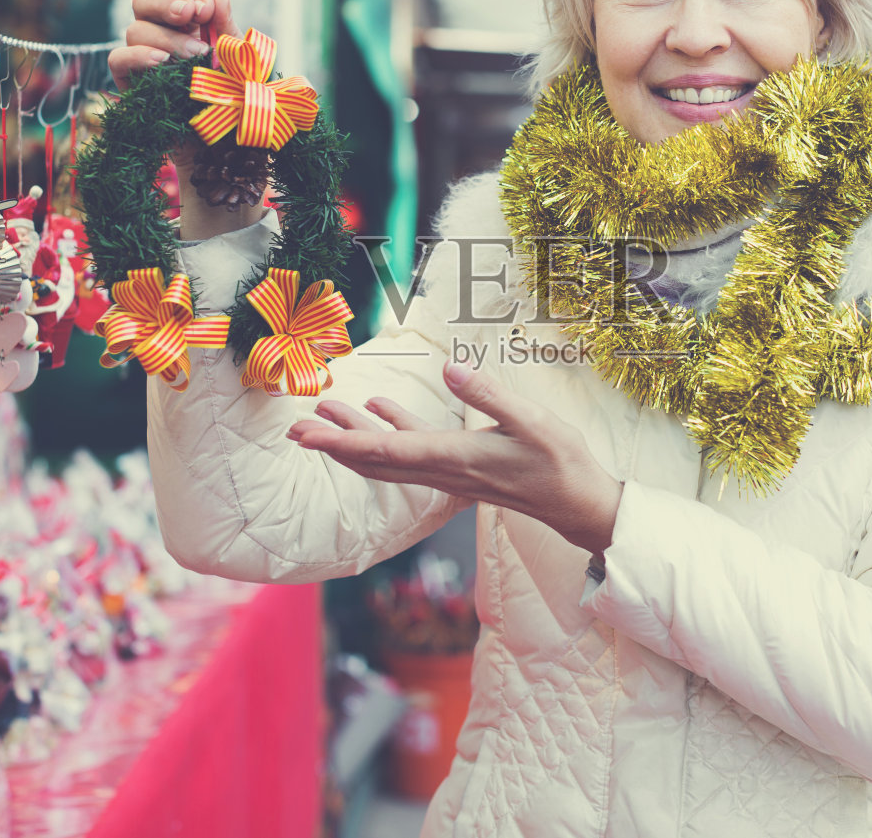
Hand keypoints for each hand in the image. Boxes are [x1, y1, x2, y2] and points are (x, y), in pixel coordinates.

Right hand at [108, 0, 235, 93]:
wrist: (226, 134)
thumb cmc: (231, 92)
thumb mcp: (236, 57)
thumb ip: (226, 26)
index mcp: (186, 24)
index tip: (206, 11)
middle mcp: (160, 34)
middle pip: (144, 1)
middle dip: (165, 3)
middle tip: (188, 14)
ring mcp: (142, 56)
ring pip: (134, 30)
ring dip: (164, 38)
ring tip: (192, 55)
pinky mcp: (129, 81)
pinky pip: (118, 59)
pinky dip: (136, 56)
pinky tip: (160, 62)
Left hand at [287, 361, 623, 554]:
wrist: (577, 504)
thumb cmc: (559, 462)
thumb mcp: (530, 421)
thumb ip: (488, 394)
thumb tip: (449, 368)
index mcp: (453, 458)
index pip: (384, 453)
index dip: (341, 444)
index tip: (307, 437)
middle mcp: (442, 471)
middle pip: (373, 461)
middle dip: (332, 445)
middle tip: (294, 429)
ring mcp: (448, 473)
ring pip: (387, 459)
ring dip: (353, 439)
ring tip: (325, 414)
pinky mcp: (459, 469)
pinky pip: (411, 453)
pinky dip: (389, 433)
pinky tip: (382, 408)